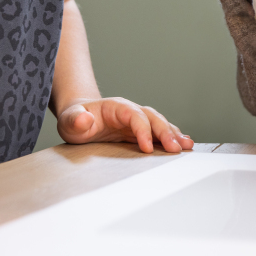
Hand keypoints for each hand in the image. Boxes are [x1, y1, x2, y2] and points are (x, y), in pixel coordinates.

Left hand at [56, 97, 193, 153]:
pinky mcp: (140, 131)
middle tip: (176, 148)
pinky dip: (171, 137)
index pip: (136, 116)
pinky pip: (158, 132)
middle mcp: (132, 111)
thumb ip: (75, 118)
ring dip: (174, 134)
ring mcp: (137, 121)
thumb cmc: (75, 119)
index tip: (146, 148)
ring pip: (160, 124)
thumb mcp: (69, 119)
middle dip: (166, 133)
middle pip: (153, 118)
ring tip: (187, 145)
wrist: (79, 119)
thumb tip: (85, 119)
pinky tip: (182, 144)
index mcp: (117, 106)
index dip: (143, 131)